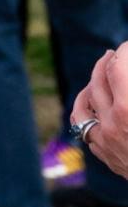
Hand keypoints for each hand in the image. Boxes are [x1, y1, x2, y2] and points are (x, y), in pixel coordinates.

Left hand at [72, 47, 127, 179]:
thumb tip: (125, 68)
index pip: (117, 66)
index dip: (124, 51)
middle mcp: (112, 123)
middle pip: (98, 80)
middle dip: (107, 62)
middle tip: (115, 53)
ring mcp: (105, 140)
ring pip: (83, 103)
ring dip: (91, 84)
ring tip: (100, 74)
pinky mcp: (105, 154)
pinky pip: (84, 127)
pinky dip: (87, 110)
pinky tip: (93, 103)